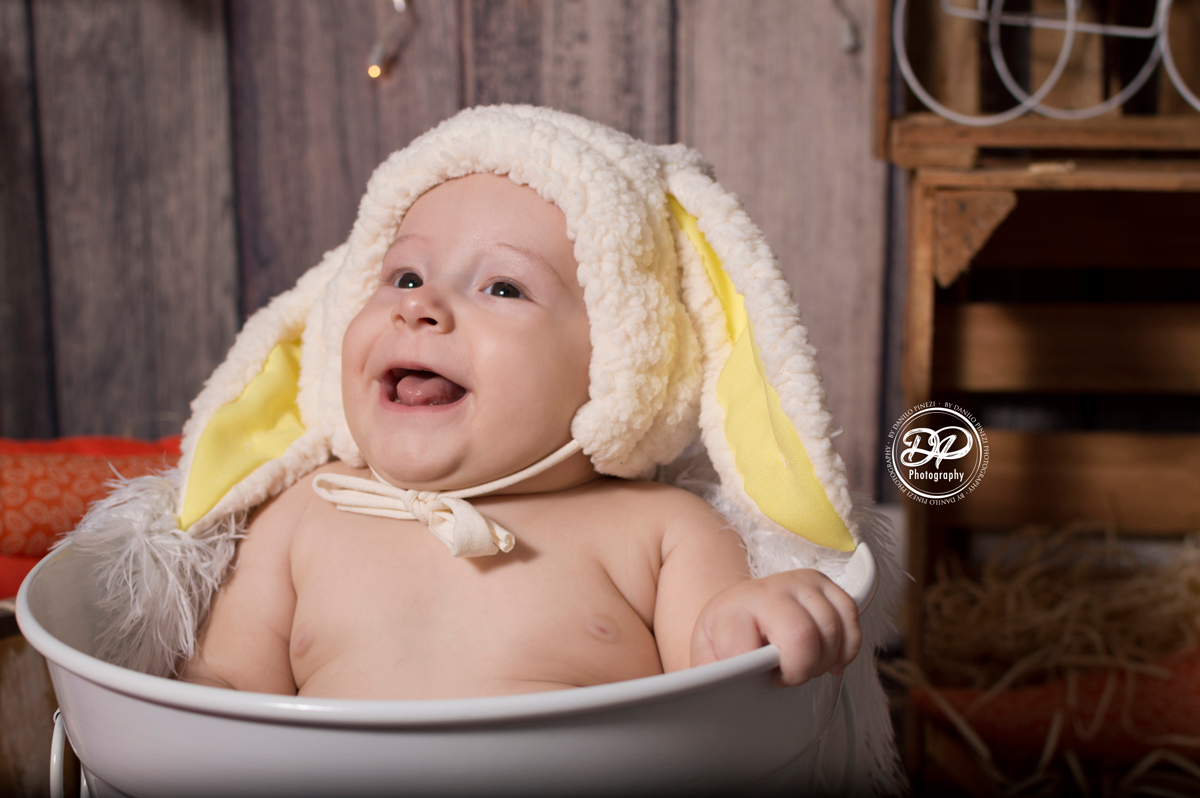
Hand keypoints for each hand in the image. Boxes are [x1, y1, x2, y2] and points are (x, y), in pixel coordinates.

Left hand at [690, 569, 861, 685]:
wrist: (739, 605)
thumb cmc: (726, 635)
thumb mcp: (707, 657)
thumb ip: (710, 679)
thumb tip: (712, 699)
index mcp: (733, 610)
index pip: (754, 649)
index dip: (763, 675)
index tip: (760, 677)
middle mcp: (768, 590)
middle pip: (802, 636)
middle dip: (801, 670)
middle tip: (786, 675)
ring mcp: (799, 583)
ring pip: (831, 628)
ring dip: (824, 661)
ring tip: (803, 666)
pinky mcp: (825, 585)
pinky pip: (851, 617)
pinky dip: (847, 648)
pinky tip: (830, 660)